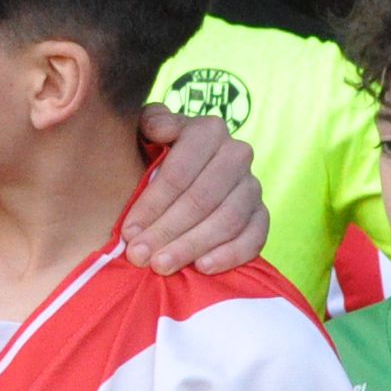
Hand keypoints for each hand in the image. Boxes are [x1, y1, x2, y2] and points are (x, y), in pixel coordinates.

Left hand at [114, 111, 270, 274]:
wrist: (182, 176)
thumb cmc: (155, 155)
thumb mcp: (145, 131)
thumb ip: (150, 123)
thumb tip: (162, 130)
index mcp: (207, 131)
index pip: (179, 172)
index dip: (152, 204)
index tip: (128, 231)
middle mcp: (236, 154)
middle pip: (202, 199)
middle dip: (167, 230)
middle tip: (139, 256)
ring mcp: (252, 185)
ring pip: (227, 220)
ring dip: (192, 245)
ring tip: (162, 266)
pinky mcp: (261, 214)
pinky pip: (255, 236)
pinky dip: (230, 254)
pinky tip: (203, 267)